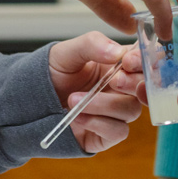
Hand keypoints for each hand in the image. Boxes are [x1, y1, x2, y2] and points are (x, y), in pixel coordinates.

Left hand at [47, 32, 142, 153]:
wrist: (32, 100)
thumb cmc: (53, 72)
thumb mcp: (67, 52)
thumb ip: (92, 44)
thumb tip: (118, 53)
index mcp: (119, 63)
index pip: (145, 60)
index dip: (143, 61)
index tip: (127, 62)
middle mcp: (122, 88)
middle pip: (144, 88)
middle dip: (132, 84)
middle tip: (112, 80)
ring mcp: (116, 111)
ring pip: (131, 110)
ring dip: (104, 105)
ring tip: (74, 100)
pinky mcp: (108, 134)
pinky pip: (118, 131)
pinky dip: (98, 123)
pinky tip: (78, 117)